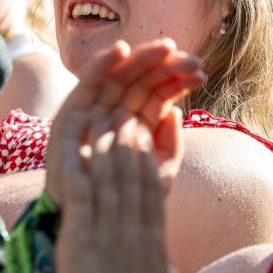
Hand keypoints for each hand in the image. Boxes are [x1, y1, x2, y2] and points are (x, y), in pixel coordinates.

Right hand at [45, 39, 203, 203]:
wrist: (90, 224)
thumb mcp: (156, 174)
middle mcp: (114, 113)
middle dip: (166, 65)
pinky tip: (121, 49)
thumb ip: (169, 146)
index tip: (201, 74)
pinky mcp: (71, 113)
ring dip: (141, 57)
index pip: (157, 94)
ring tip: (166, 47)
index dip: (178, 81)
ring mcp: (93, 111)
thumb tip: (174, 110)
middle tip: (192, 59)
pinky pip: (87, 83)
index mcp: (135, 124)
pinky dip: (101, 63)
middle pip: (141, 80)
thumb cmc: (124, 203)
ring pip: (118, 76)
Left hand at [55, 113, 180, 272]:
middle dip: (127, 142)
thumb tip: (171, 271)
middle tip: (122, 115)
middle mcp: (132, 228)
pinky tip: (74, 149)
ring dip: (103, 146)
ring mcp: (106, 230)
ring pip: (108, 177)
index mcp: (153, 241)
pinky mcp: (80, 238)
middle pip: (132, 175)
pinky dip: (78, 169)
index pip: (153, 189)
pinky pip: (80, 194)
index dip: (147, 159)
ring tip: (100, 121)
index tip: (144, 139)